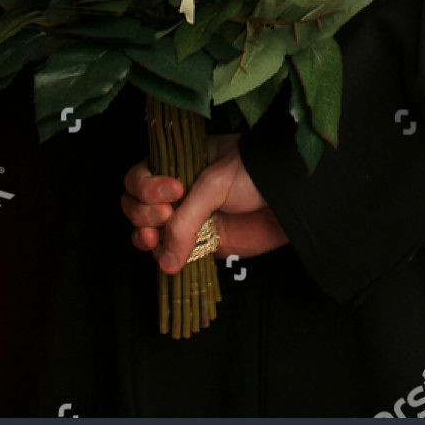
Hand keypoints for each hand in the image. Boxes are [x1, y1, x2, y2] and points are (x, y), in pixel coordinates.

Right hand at [122, 132, 288, 272]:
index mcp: (176, 164)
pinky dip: (162, 257)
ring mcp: (186, 218)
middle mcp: (175, 192)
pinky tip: (166, 258)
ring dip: (143, 236)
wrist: (289, 196)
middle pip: (136, 204)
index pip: (140, 176)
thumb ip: (186, 219)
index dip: (146, 186)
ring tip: (155, 239)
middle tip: (165, 216)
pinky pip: (171, 254)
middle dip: (142, 212)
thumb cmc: (253, 172)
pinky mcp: (200, 244)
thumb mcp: (215, 182)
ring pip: (147, 230)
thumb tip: (164, 260)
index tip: (173, 191)